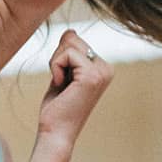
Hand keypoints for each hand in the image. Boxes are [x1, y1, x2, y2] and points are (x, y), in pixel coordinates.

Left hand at [36, 29, 113, 157]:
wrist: (56, 131)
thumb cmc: (57, 107)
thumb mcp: (62, 73)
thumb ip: (67, 52)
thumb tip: (70, 30)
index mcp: (102, 67)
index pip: (75, 41)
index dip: (59, 57)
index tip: (63, 80)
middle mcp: (107, 68)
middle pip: (72, 40)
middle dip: (57, 58)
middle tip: (60, 82)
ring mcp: (102, 72)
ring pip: (68, 45)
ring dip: (55, 63)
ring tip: (61, 84)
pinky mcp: (92, 75)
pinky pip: (66, 55)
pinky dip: (55, 68)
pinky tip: (61, 85)